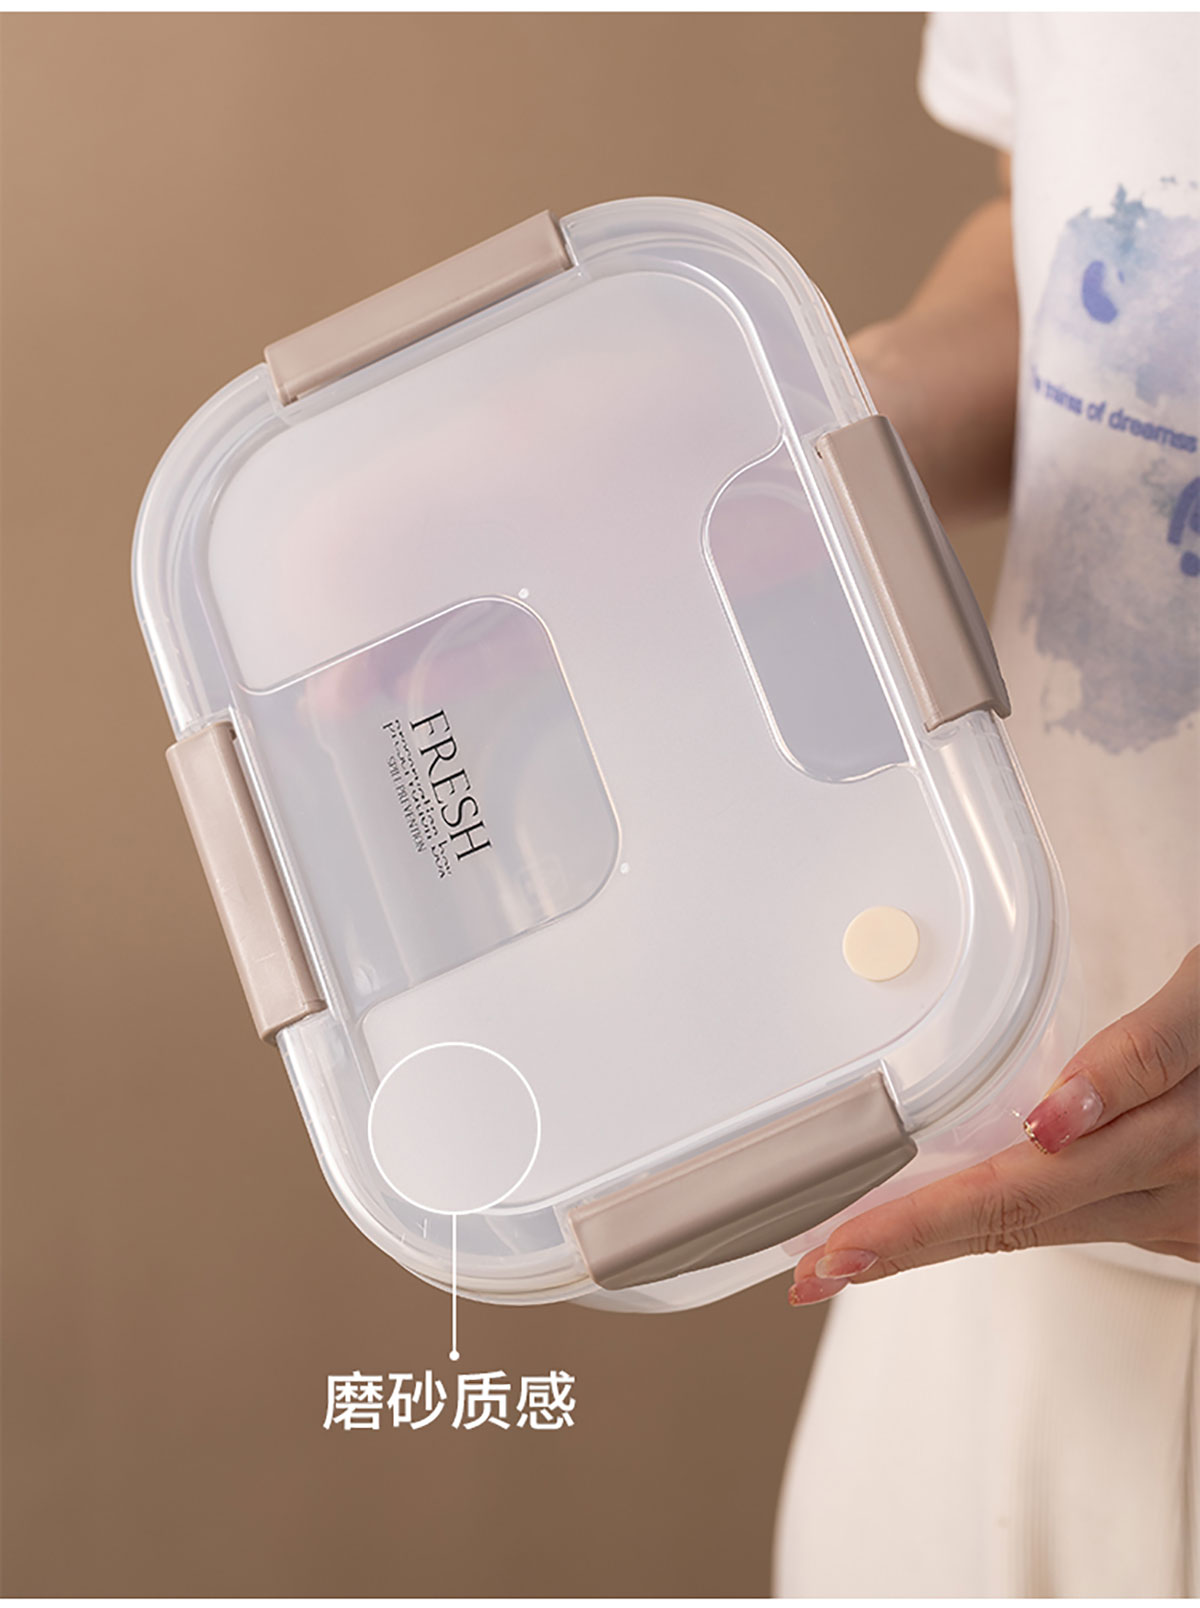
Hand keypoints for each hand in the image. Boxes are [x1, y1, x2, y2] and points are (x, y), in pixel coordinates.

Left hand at [788, 948, 1199, 1304]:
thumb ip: (1148, 1050)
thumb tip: (1059, 1114)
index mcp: (1174, 1135)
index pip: (1021, 1193)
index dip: (923, 1228)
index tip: (840, 1252)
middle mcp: (1177, 1189)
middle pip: (1018, 1224)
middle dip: (908, 1250)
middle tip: (813, 1268)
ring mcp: (1185, 1212)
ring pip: (1045, 1228)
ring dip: (941, 1242)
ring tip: (853, 1247)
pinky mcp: (1186, 1216)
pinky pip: (1079, 1218)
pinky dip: (1003, 1222)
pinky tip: (939, 1221)